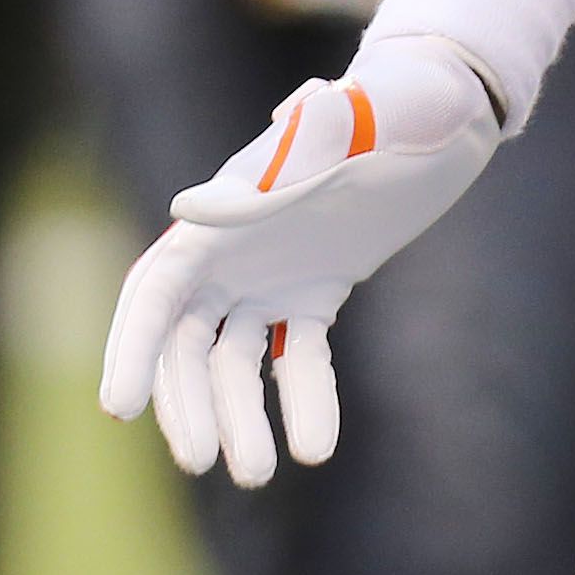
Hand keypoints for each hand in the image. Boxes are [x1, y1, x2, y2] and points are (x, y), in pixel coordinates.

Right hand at [99, 34, 496, 486]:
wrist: (455, 103)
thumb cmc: (401, 100)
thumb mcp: (356, 121)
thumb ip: (287, 158)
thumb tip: (189, 208)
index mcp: (229, 205)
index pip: (159, 286)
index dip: (134, 346)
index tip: (119, 409)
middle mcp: (237, 244)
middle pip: (187, 338)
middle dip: (187, 402)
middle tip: (204, 463)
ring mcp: (274, 269)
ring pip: (235, 358)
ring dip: (240, 415)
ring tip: (258, 474)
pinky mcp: (319, 287)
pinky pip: (298, 354)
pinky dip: (303, 399)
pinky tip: (317, 447)